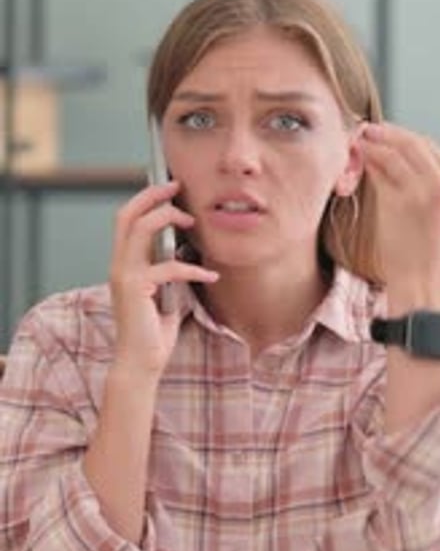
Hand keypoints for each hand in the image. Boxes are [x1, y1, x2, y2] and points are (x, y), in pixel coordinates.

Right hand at [110, 182, 217, 376]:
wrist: (141, 362)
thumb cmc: (153, 332)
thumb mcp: (165, 294)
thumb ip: (169, 272)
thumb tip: (188, 252)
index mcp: (123, 264)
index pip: (126, 220)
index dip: (145, 199)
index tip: (170, 189)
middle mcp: (118, 265)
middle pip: (127, 215)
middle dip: (152, 195)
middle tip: (177, 187)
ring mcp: (124, 275)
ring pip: (141, 229)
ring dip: (168, 219)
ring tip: (192, 222)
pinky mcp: (136, 288)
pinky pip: (168, 266)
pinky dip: (192, 267)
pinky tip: (211, 275)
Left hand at [361, 122, 439, 304]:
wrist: (419, 280)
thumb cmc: (417, 248)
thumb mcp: (423, 207)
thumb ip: (407, 178)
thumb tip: (378, 151)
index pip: (425, 144)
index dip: (398, 134)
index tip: (378, 131)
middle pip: (410, 141)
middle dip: (383, 132)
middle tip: (361, 130)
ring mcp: (426, 188)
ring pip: (395, 151)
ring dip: (371, 142)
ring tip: (353, 142)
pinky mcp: (404, 200)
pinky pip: (382, 169)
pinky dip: (367, 159)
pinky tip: (355, 158)